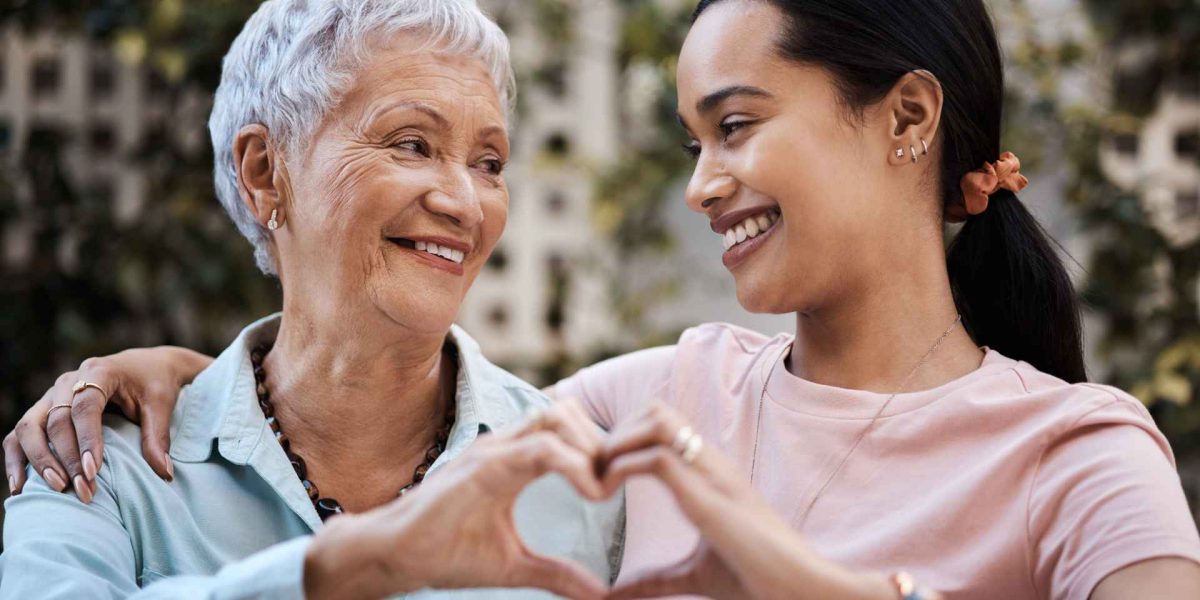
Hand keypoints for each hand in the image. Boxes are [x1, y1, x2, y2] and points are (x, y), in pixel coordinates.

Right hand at [3, 347, 211, 499]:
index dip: (87, 440)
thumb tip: (164, 474)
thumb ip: (158, 437)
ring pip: (30, 426)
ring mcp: (52, 395)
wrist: (145, 365)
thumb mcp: (161, 405)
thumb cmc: (154, 384)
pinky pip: (20, 433)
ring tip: (57, 488)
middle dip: (67, 457)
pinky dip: (17, 458)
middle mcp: (68, 381)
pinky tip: (20, 487)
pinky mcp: (44, 409)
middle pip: (56, 420)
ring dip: (39, 459)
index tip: (93, 471)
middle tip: (82, 488)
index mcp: (100, 372)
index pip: (86, 407)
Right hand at [304, 398, 611, 599]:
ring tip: (600, 489)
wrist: (394, 557)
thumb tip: (598, 593)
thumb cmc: (445, 555)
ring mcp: (491, 451)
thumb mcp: (514, 566)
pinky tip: (590, 494)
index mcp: (512, 461)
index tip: (614, 488)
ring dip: (589, 447)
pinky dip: (574, 465)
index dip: (597, 450)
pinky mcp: (482, 466)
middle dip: (599, 442)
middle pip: (566, 412)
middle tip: (612, 484)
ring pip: (556, 417)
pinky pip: (539, 449)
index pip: (565, 429)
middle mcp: (503, 446)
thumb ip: (556, 573)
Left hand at [599, 402, 906, 599]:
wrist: (802, 589)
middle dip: (615, 432)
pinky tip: (605, 497)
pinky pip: (655, 459)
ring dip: (616, 443)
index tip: (600, 471)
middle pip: (655, 409)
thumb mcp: (695, 573)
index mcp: (710, 472)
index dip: (624, 436)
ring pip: (655, 419)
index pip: (662, 422)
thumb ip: (657, 580)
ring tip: (597, 481)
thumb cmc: (758, 580)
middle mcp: (711, 462)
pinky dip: (620, 469)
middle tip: (592, 472)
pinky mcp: (708, 498)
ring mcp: (711, 474)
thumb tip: (617, 596)